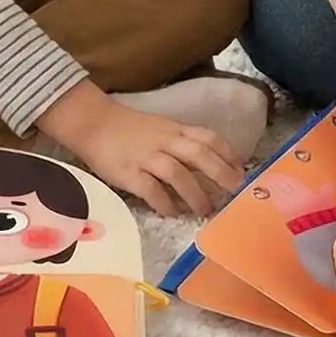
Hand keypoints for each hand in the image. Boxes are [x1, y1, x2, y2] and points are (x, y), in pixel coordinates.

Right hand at [39, 84, 243, 218]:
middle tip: (235, 192)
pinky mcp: (129, 173)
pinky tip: (172, 213)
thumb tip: (211, 166)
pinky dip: (164, 203)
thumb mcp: (162, 128)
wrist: (94, 123)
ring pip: (177, 174)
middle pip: (199, 155)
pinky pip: (150, 190)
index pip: (208, 138)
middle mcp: (165, 141)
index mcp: (175, 129)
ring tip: (204, 211)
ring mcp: (146, 157)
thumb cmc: (130, 128)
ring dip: (195, 194)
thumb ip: (183, 144)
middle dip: (220, 173)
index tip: (242, 171)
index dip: (228, 154)